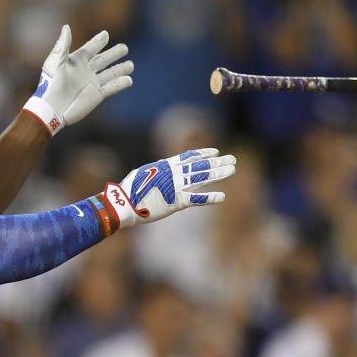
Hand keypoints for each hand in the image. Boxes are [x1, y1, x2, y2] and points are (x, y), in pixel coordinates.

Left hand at [23, 25, 132, 134]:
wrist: (53, 107)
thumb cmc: (51, 84)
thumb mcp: (55, 62)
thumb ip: (63, 45)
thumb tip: (67, 27)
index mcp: (76, 61)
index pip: (91, 48)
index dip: (98, 41)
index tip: (105, 34)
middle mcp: (86, 71)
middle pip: (104, 59)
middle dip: (114, 53)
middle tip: (124, 47)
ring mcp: (92, 83)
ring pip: (111, 73)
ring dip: (121, 68)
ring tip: (131, 64)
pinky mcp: (97, 95)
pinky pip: (111, 88)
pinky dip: (120, 84)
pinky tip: (129, 80)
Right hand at [102, 148, 235, 227]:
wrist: (124, 204)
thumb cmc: (129, 191)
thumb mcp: (143, 174)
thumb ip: (156, 172)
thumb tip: (162, 169)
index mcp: (165, 166)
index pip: (189, 157)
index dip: (204, 154)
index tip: (216, 152)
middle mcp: (174, 173)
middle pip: (201, 166)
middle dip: (218, 162)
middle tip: (233, 159)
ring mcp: (176, 186)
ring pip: (203, 177)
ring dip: (219, 173)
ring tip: (232, 170)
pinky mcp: (176, 201)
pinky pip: (197, 199)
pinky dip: (210, 197)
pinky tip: (222, 196)